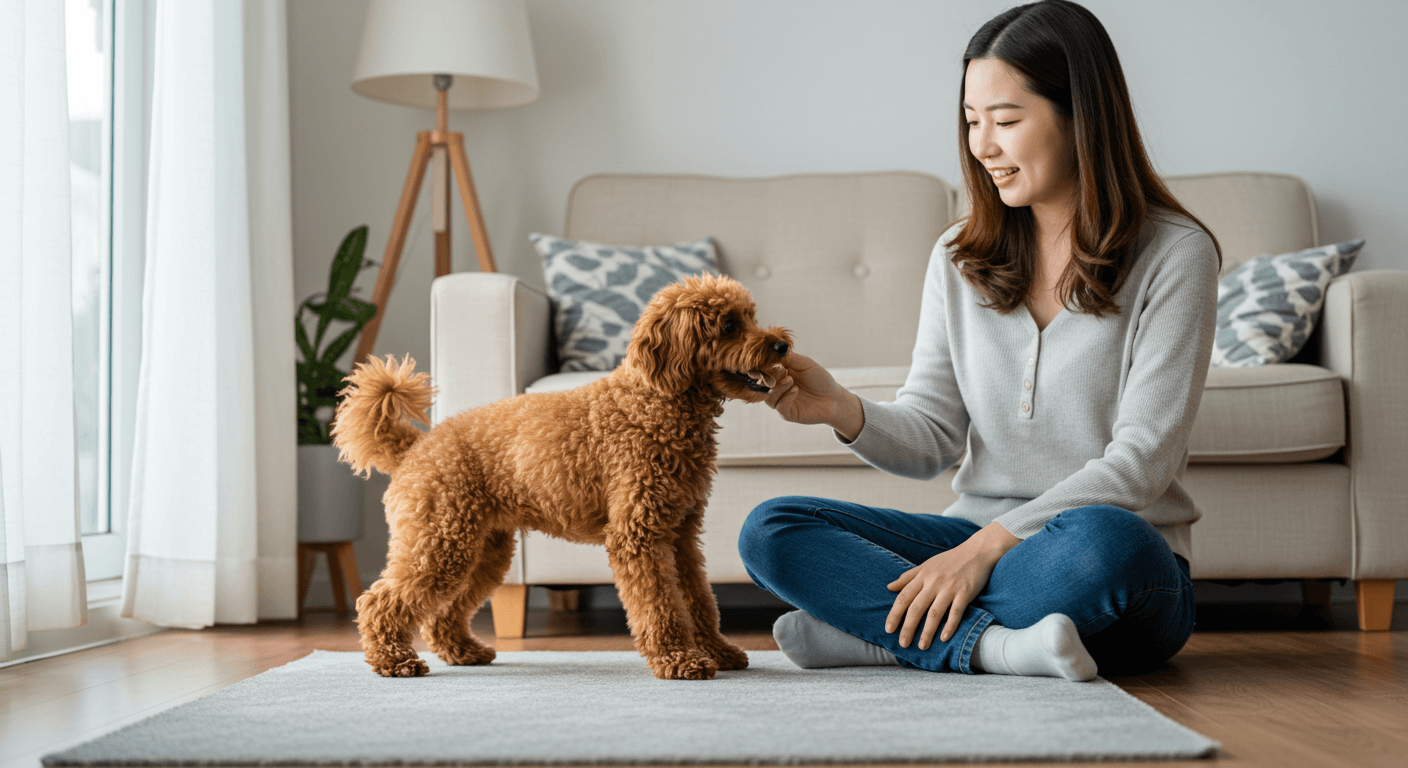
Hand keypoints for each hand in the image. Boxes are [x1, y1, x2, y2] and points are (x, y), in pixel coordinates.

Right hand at [748, 352, 862, 437]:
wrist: (834, 398)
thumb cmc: (820, 379)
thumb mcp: (805, 363)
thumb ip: (789, 357)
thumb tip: (773, 349)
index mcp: (779, 374)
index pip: (763, 370)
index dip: (763, 366)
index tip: (768, 361)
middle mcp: (777, 388)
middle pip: (762, 383)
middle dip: (769, 376)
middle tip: (781, 370)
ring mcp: (781, 401)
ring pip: (768, 397)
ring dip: (778, 387)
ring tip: (790, 380)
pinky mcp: (787, 413)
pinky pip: (779, 407)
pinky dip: (785, 397)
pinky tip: (796, 390)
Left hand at [885, 523, 1019, 648]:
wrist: (978, 551)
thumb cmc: (950, 560)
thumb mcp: (926, 565)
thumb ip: (908, 576)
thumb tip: (889, 587)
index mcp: (922, 575)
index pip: (903, 597)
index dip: (895, 614)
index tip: (888, 629)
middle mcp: (933, 582)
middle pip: (916, 608)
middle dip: (908, 628)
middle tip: (903, 644)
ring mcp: (950, 588)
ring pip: (934, 613)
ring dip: (927, 632)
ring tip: (922, 646)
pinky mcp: (965, 593)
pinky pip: (956, 612)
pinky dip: (950, 626)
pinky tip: (944, 638)